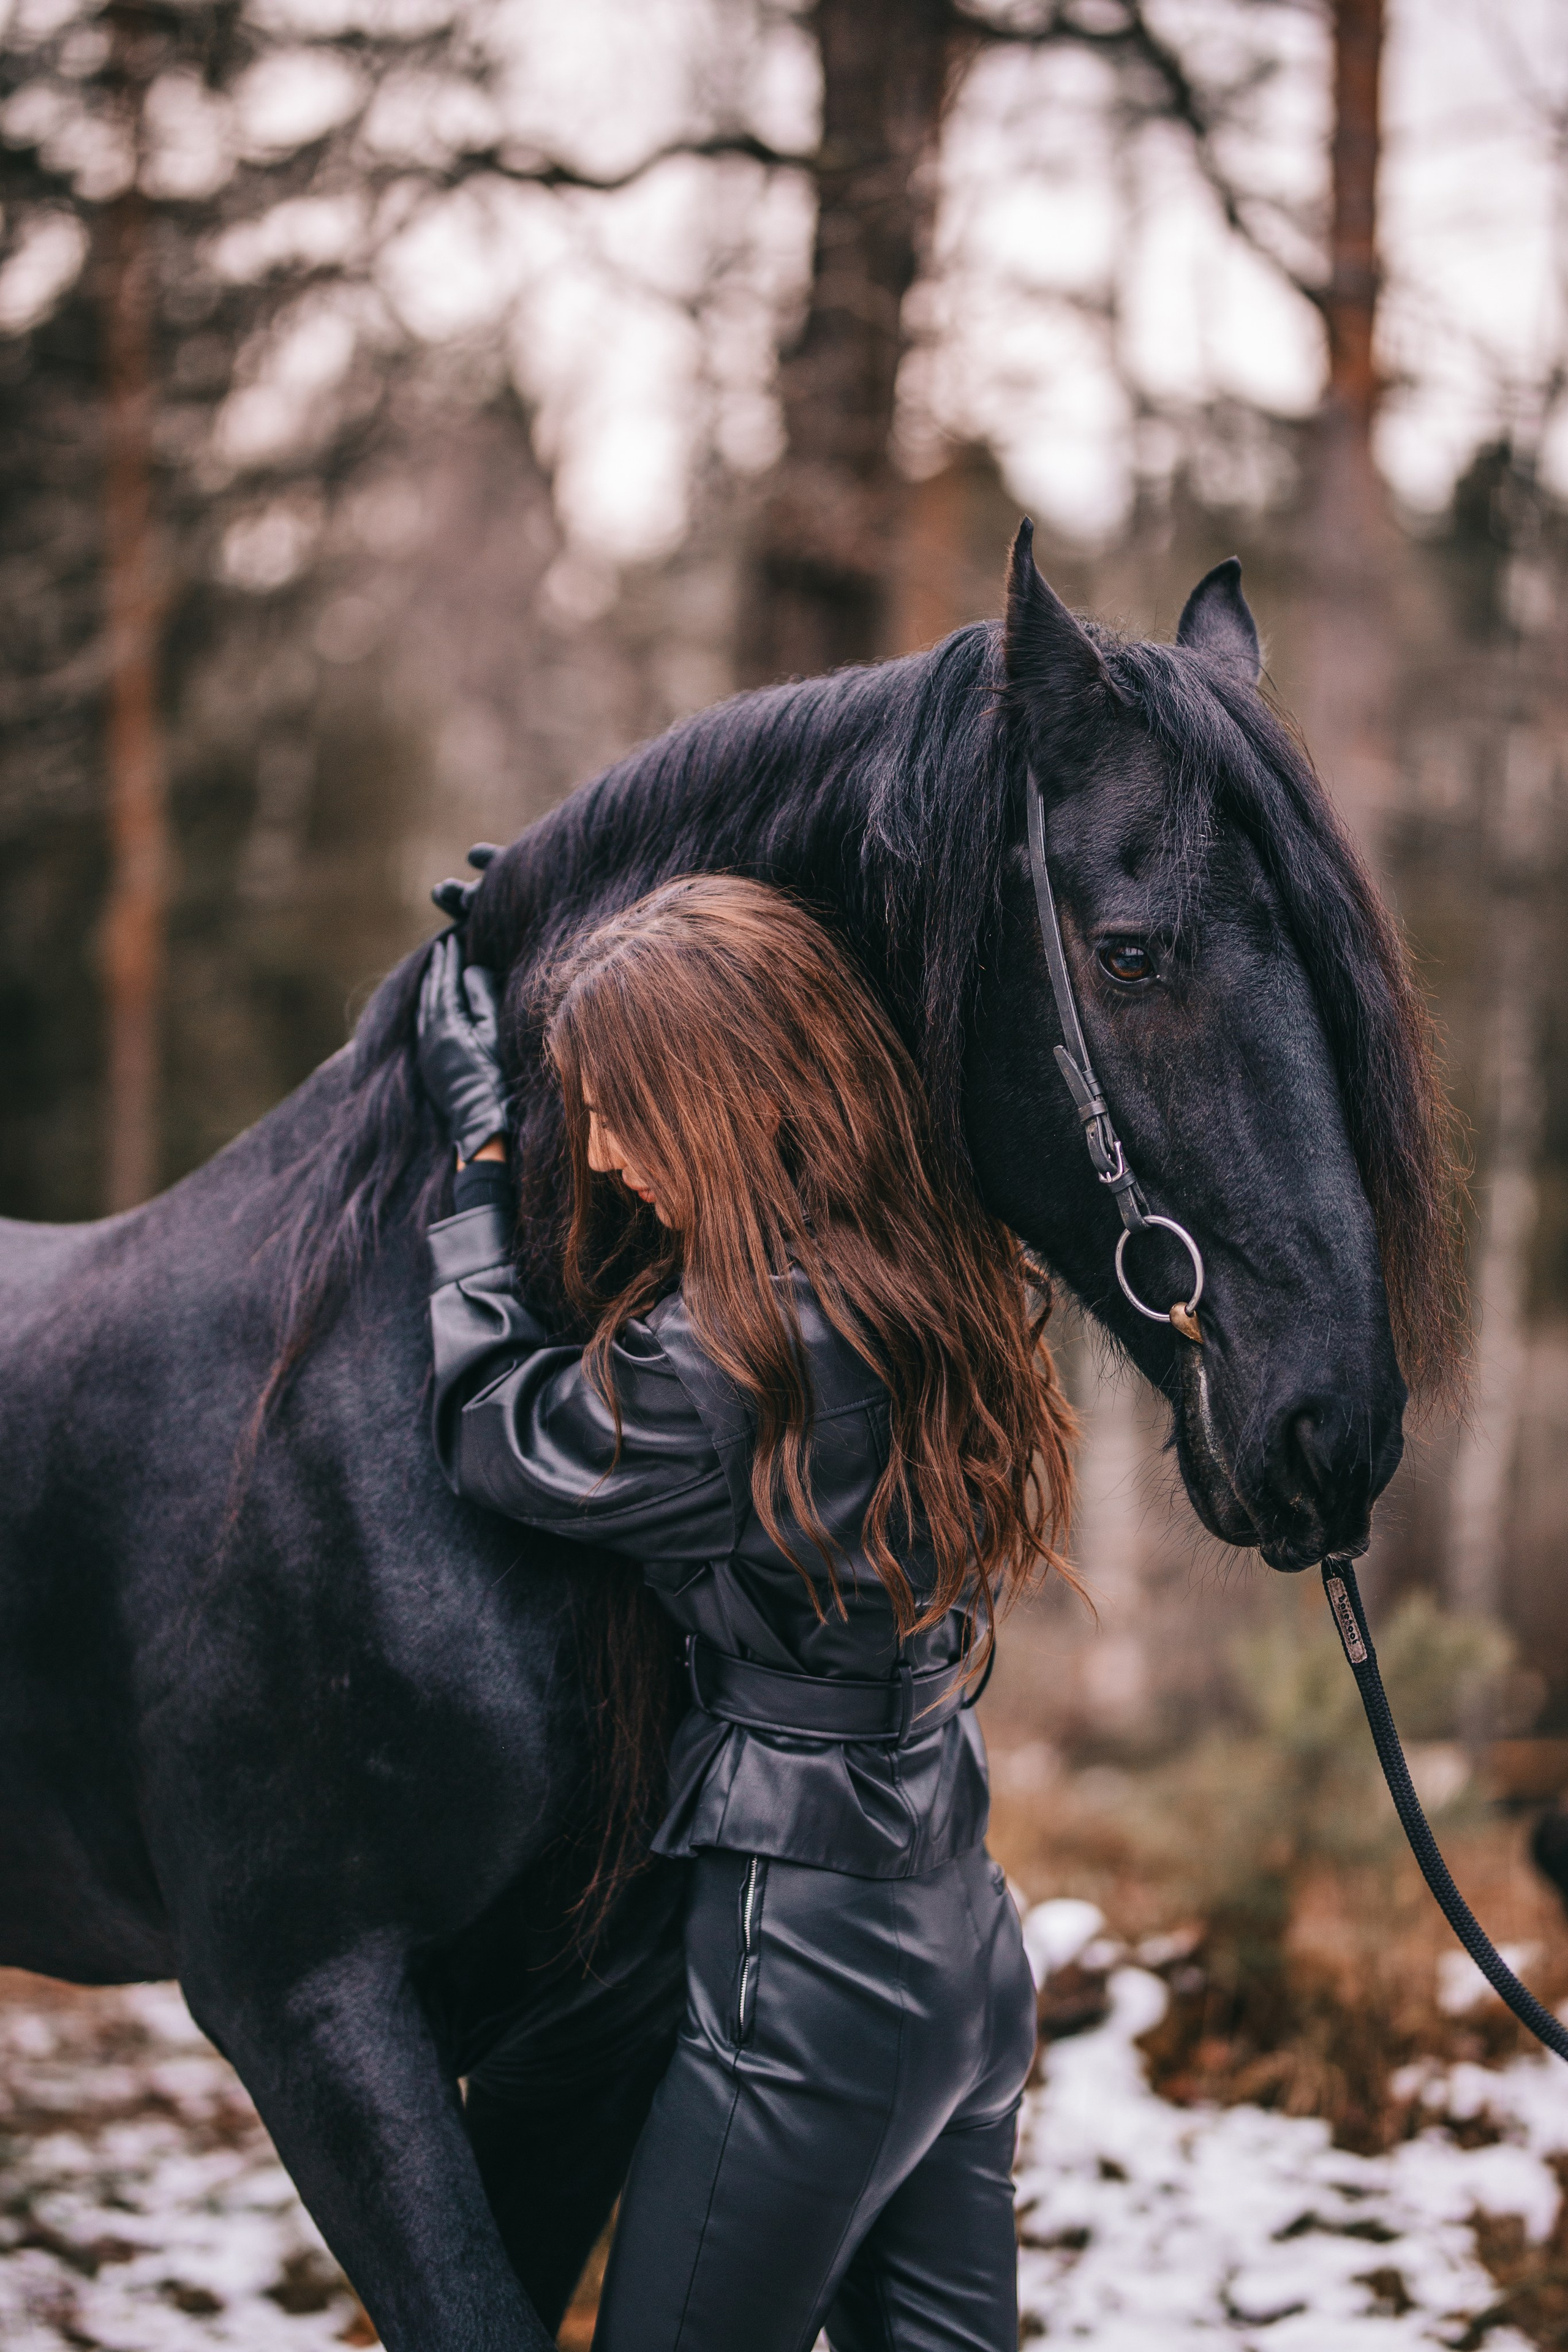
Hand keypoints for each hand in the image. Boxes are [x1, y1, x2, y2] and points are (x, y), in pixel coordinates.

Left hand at [417, 933, 508, 1161]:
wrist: (479, 1120)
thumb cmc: (492, 1076)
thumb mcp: (493, 1031)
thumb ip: (481, 997)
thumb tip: (470, 970)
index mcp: (444, 1022)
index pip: (444, 981)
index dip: (449, 960)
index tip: (452, 940)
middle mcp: (429, 1033)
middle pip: (429, 992)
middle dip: (436, 969)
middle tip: (441, 950)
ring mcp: (426, 1050)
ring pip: (422, 1009)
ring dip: (428, 987)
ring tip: (435, 971)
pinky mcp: (428, 1064)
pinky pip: (421, 1025)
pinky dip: (425, 1008)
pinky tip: (430, 1006)